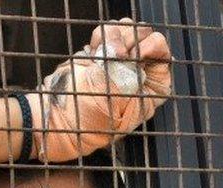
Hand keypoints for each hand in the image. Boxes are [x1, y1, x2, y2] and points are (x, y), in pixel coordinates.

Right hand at [35, 18, 172, 161]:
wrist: (59, 117)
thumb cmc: (91, 121)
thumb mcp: (122, 103)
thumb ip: (137, 77)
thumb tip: (144, 50)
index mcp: (150, 89)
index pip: (163, 55)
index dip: (152, 49)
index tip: (138, 55)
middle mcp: (137, 72)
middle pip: (145, 37)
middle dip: (132, 40)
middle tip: (118, 55)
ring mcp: (117, 61)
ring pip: (125, 30)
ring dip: (114, 37)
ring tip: (102, 56)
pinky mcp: (99, 54)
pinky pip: (106, 32)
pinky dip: (100, 37)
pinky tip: (94, 55)